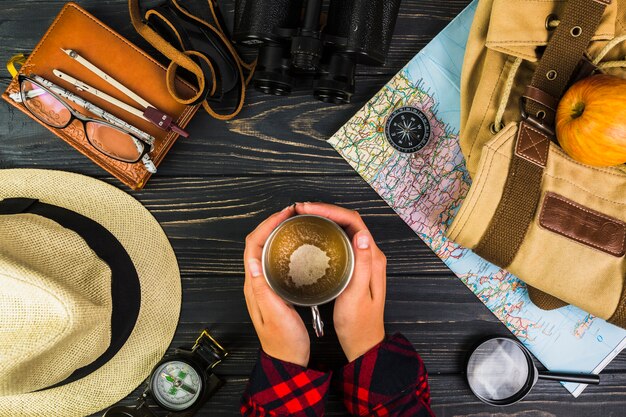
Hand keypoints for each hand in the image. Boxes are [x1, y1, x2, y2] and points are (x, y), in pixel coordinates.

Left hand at [243, 205, 309, 366]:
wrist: (288, 360)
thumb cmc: (284, 341)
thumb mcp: (275, 314)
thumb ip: (263, 288)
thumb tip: (253, 261)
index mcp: (254, 286)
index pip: (253, 246)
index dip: (267, 226)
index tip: (284, 215)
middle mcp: (256, 283)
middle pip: (258, 243)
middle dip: (272, 224)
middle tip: (291, 213)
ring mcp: (264, 285)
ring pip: (265, 250)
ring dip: (276, 233)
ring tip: (293, 222)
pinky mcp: (274, 289)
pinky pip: (274, 260)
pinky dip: (283, 247)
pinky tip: (296, 246)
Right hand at [295, 202, 385, 361]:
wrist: (363, 342)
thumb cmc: (358, 323)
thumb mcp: (357, 295)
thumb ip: (363, 265)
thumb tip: (361, 235)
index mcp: (373, 258)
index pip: (353, 222)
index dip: (330, 210)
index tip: (308, 209)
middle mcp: (370, 254)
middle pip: (349, 221)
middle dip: (325, 210)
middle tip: (300, 210)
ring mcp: (363, 259)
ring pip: (344, 229)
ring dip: (325, 219)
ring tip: (303, 217)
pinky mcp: (355, 266)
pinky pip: (341, 240)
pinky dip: (326, 232)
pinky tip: (312, 235)